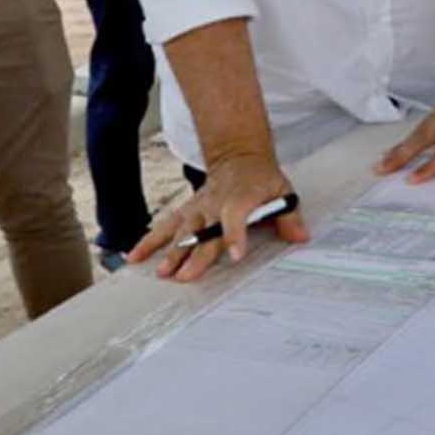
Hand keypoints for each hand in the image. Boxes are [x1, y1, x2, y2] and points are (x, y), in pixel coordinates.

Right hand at [128, 150, 308, 281]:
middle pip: (203, 231)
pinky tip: (134, 256)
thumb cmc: (261, 179)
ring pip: (180, 230)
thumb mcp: (282, 191)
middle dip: (194, 254)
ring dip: (169, 251)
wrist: (239, 157)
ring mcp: (197, 208)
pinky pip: (164, 226)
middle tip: (185, 276)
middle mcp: (214, 204)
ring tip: (159, 271)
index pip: (236, 217)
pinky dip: (148, 241)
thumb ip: (289, 216)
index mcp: (239, 199)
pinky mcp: (186, 211)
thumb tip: (300, 236)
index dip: (236, 235)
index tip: (236, 254)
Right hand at [378, 44, 434, 182]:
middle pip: (422, 137)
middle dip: (400, 155)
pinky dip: (416, 134)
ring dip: (403, 145)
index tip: (412, 182)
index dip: (430, 166)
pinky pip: (429, 121)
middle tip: (378, 171)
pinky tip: (411, 143)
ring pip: (422, 129)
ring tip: (384, 161)